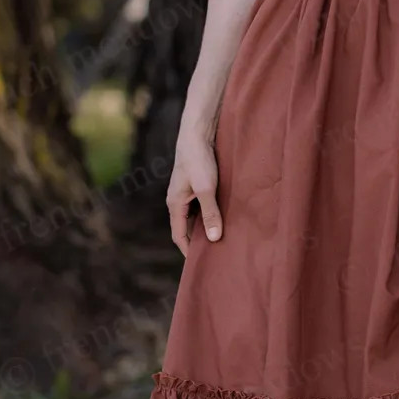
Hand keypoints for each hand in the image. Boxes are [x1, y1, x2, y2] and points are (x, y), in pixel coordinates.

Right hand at [167, 132, 222, 255]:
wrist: (198, 133)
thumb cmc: (199, 159)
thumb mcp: (206, 188)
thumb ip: (210, 213)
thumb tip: (214, 238)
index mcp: (175, 204)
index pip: (179, 236)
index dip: (188, 251)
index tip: (201, 265)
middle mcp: (177, 201)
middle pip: (186, 228)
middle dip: (198, 242)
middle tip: (214, 255)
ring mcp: (186, 193)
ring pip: (194, 217)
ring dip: (205, 228)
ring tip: (221, 240)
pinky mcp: (195, 185)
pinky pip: (200, 206)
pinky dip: (209, 215)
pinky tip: (224, 218)